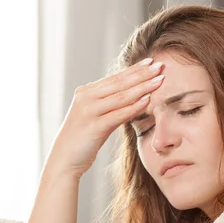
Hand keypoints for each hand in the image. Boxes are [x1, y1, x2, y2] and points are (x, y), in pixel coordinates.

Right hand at [46, 58, 164, 177]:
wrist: (63, 160)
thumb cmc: (81, 140)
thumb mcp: (95, 117)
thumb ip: (109, 105)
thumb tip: (133, 96)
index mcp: (85, 93)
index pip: (114, 77)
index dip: (134, 69)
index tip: (151, 62)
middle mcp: (85, 98)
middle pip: (119, 83)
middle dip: (142, 73)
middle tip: (160, 65)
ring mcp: (88, 111)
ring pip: (121, 96)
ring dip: (143, 87)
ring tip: (160, 80)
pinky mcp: (93, 127)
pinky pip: (118, 114)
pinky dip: (134, 106)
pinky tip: (148, 100)